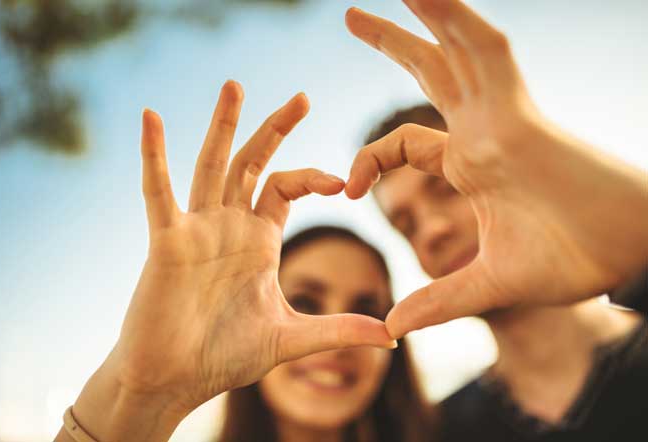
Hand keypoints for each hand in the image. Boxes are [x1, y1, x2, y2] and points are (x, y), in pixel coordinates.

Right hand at [70, 81, 394, 440]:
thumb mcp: (291, 339)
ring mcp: (197, 229)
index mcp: (258, 240)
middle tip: (304, 96)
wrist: (175, 381)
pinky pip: (158, 192)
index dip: (313, 176)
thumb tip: (392, 336)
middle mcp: (229, 226)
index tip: (344, 183)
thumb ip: (339, 330)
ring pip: (212, 165)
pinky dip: (154, 156)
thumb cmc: (224, 357)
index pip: (286, 186)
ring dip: (224, 125)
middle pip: (254, 162)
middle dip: (276, 128)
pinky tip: (151, 118)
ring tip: (236, 85)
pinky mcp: (167, 242)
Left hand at [344, 0, 647, 337]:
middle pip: (429, 73)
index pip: (405, 144)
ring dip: (426, 11)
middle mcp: (483, 131)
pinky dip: (457, 18)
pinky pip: (486, 51)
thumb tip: (392, 327)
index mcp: (471, 164)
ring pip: (457, 48)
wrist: (626, 254)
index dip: (368, 160)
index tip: (344, 188)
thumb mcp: (487, 284)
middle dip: (392, 44)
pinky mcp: (520, 113)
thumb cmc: (571, 261)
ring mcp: (501, 117)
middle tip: (349, 18)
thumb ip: (439, 301)